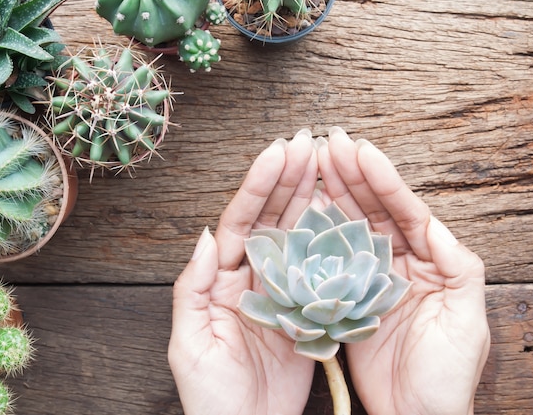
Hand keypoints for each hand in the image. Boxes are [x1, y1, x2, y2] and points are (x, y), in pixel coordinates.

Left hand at [168, 131, 318, 414]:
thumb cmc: (210, 394)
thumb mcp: (189, 342)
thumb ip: (193, 287)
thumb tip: (206, 235)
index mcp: (221, 279)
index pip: (241, 220)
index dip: (260, 185)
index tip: (280, 151)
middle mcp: (252, 277)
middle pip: (272, 217)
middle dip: (289, 178)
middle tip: (310, 142)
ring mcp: (282, 291)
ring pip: (297, 234)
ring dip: (310, 198)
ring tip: (327, 164)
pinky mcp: (307, 310)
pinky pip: (320, 268)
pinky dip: (330, 239)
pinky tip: (343, 215)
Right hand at [317, 127, 489, 414]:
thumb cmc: (447, 374)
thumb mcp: (466, 319)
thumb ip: (458, 267)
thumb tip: (436, 223)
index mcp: (431, 262)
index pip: (405, 211)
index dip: (382, 180)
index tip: (360, 149)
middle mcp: (399, 263)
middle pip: (373, 210)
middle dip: (352, 175)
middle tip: (328, 143)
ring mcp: (370, 278)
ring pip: (350, 227)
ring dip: (334, 194)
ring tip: (314, 163)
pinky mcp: (346, 298)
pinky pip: (330, 259)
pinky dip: (318, 233)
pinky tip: (305, 209)